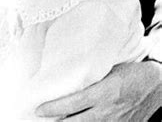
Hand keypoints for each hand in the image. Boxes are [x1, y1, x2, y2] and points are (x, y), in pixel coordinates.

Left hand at [35, 61, 161, 120]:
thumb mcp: (108, 71)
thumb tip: (67, 77)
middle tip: (39, 120)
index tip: (38, 110)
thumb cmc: (131, 74)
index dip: (53, 108)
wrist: (156, 88)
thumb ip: (90, 78)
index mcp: (102, 93)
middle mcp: (105, 111)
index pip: (71, 104)